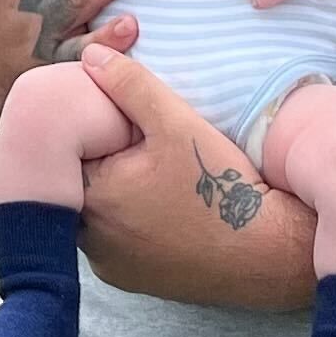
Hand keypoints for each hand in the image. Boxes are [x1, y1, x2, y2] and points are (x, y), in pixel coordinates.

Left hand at [71, 40, 302, 293]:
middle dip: (102, 162)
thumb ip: (129, 85)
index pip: (68, 152)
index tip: (120, 126)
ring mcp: (109, 264)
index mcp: (90, 198)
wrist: (266, 254)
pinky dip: (129, 223)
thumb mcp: (176, 123)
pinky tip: (159, 209)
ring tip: (151, 178)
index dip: (92, 132)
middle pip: (79, 185)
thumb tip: (90, 57)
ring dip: (114, 194)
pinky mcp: (130, 279)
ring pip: (96, 214)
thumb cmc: (221, 187)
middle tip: (138, 149)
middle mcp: (89, 240)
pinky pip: (115, 241)